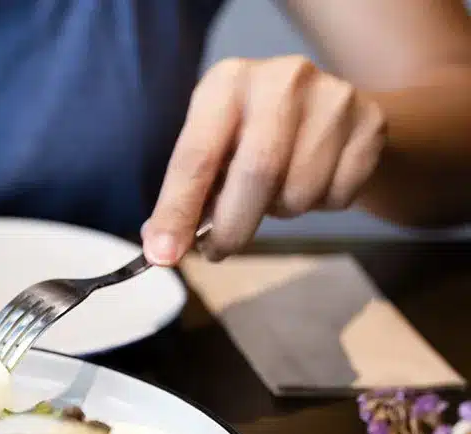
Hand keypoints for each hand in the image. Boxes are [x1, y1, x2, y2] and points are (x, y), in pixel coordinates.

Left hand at [143, 55, 386, 263]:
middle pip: (256, 174)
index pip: (196, 156)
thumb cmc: (257, 135)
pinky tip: (314, 180)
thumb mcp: (215, 146)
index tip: (164, 254)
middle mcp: (281, 80)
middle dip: (232, 227)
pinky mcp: (371, 123)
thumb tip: (162, 245)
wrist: (336, 109)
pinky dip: (319, 205)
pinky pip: (337, 195)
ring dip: (280, 211)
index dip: (178, 211)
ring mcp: (333, 97)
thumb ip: (188, 191)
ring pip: (299, 191)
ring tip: (276, 192)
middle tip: (218, 250)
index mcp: (226, 83)